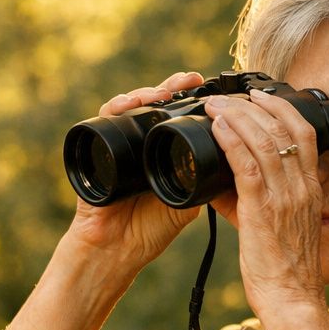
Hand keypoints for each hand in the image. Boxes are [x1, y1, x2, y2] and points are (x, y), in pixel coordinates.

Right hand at [62, 71, 207, 274]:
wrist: (116, 250)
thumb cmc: (147, 232)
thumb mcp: (185, 202)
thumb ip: (203, 181)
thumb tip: (232, 161)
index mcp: (161, 152)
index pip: (177, 117)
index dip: (192, 101)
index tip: (214, 91)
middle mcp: (140, 143)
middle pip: (155, 103)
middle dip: (173, 87)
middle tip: (192, 79)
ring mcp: (118, 143)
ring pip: (132, 105)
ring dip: (148, 93)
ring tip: (166, 90)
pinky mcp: (97, 147)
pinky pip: (105, 118)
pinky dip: (117, 106)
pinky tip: (130, 102)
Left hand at [202, 89, 326, 319]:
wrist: (292, 300)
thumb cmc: (285, 272)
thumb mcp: (282, 228)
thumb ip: (259, 201)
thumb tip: (223, 184)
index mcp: (309, 190)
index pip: (303, 134)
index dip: (281, 108)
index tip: (259, 96)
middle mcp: (301, 188)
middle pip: (284, 128)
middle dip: (255, 105)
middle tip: (229, 96)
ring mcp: (284, 197)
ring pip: (265, 140)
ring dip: (238, 116)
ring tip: (216, 105)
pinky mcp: (263, 210)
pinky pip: (248, 165)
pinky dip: (231, 140)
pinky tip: (218, 128)